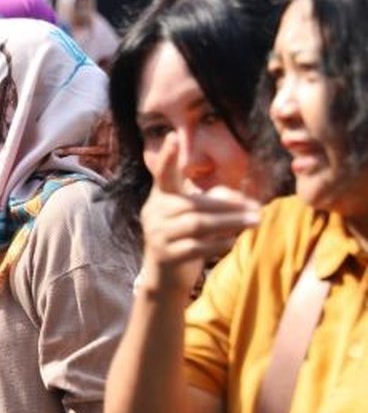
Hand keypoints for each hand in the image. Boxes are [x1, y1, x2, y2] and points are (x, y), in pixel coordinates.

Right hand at [138, 134, 259, 296]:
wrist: (164, 277)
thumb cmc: (185, 238)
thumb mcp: (195, 215)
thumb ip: (215, 202)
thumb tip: (245, 202)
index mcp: (161, 198)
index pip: (163, 175)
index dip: (169, 157)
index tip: (174, 135)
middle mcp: (154, 213)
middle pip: (196, 205)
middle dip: (230, 207)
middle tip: (258, 210)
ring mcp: (158, 235)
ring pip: (198, 225)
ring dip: (231, 224)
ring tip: (254, 223)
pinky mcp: (166, 256)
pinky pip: (197, 247)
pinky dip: (219, 244)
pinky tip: (234, 242)